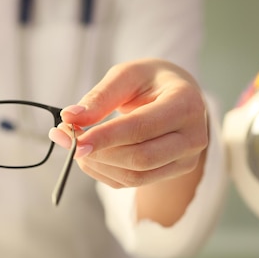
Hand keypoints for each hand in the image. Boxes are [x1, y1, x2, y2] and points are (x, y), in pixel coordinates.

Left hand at [49, 59, 207, 189]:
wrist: (176, 95)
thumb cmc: (149, 81)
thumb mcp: (126, 76)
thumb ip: (99, 97)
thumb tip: (70, 117)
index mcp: (186, 104)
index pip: (142, 128)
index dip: (105, 137)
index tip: (73, 139)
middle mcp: (192, 137)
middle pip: (140, 158)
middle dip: (98, 152)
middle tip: (65, 138)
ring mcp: (185, 160)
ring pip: (134, 175)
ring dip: (97, 164)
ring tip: (75, 143)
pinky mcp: (170, 173)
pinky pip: (130, 182)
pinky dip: (102, 171)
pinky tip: (89, 154)